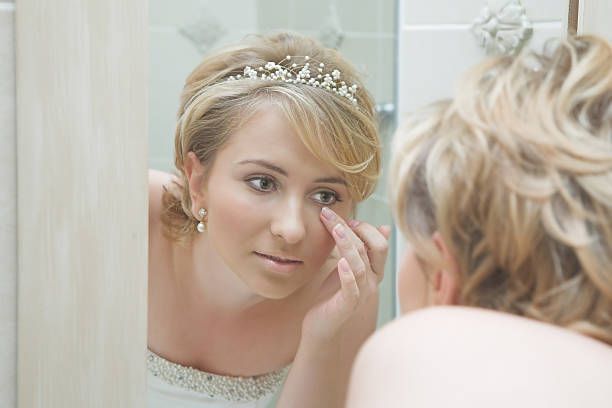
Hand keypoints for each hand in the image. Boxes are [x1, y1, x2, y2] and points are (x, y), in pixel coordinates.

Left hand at [301, 206, 389, 342]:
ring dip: (347, 244)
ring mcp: (362, 294)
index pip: (379, 243)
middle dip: (352, 228)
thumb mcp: (345, 268)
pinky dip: (347, 275)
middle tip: (330, 215)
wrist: (321, 327)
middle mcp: (372, 281)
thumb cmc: (331, 297)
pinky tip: (340, 262)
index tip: (346, 219)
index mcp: (373, 271)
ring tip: (335, 229)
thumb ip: (358, 250)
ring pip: (360, 264)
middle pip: (370, 249)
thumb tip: (383, 227)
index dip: (365, 228)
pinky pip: (352, 288)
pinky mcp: (348, 306)